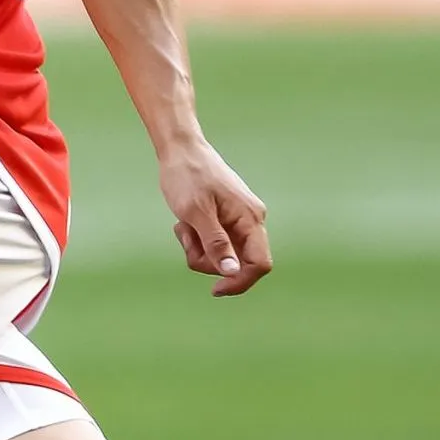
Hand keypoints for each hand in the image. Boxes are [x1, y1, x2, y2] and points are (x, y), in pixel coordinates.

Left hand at [158, 139, 271, 296]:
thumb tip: (232, 272)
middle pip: (238, 264)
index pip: (260, 264)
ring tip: (184, 226)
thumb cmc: (187, 177)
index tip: (214, 289)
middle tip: (188, 239)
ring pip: (222, 256)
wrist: (179, 150)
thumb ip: (216, 243)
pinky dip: (197, 240)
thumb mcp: (196, 213)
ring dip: (199, 249)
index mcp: (250, 219)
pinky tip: (185, 223)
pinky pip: (213, 244)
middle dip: (209, 261)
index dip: (240, 282)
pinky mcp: (224, 220)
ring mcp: (238, 221)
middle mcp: (250, 221)